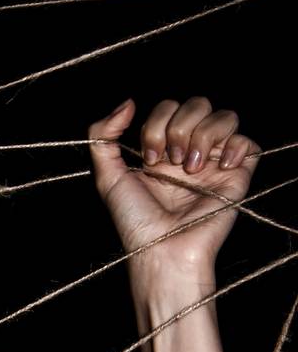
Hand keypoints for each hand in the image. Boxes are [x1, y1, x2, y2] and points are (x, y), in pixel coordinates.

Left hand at [87, 96, 259, 280]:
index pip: (168, 107)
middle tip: (170, 161)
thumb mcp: (107, 176)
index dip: (158, 123)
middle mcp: (189, 151)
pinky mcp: (237, 175)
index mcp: (161, 149)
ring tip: (192, 168)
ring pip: (225, 116)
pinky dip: (236, 147)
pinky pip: (249, 142)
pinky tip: (220, 166)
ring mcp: (214, 161)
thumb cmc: (135, 220)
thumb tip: (128, 102)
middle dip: (180, 126)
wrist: (162, 248)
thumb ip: (103, 136)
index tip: (149, 157)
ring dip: (205, 135)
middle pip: (197, 103)